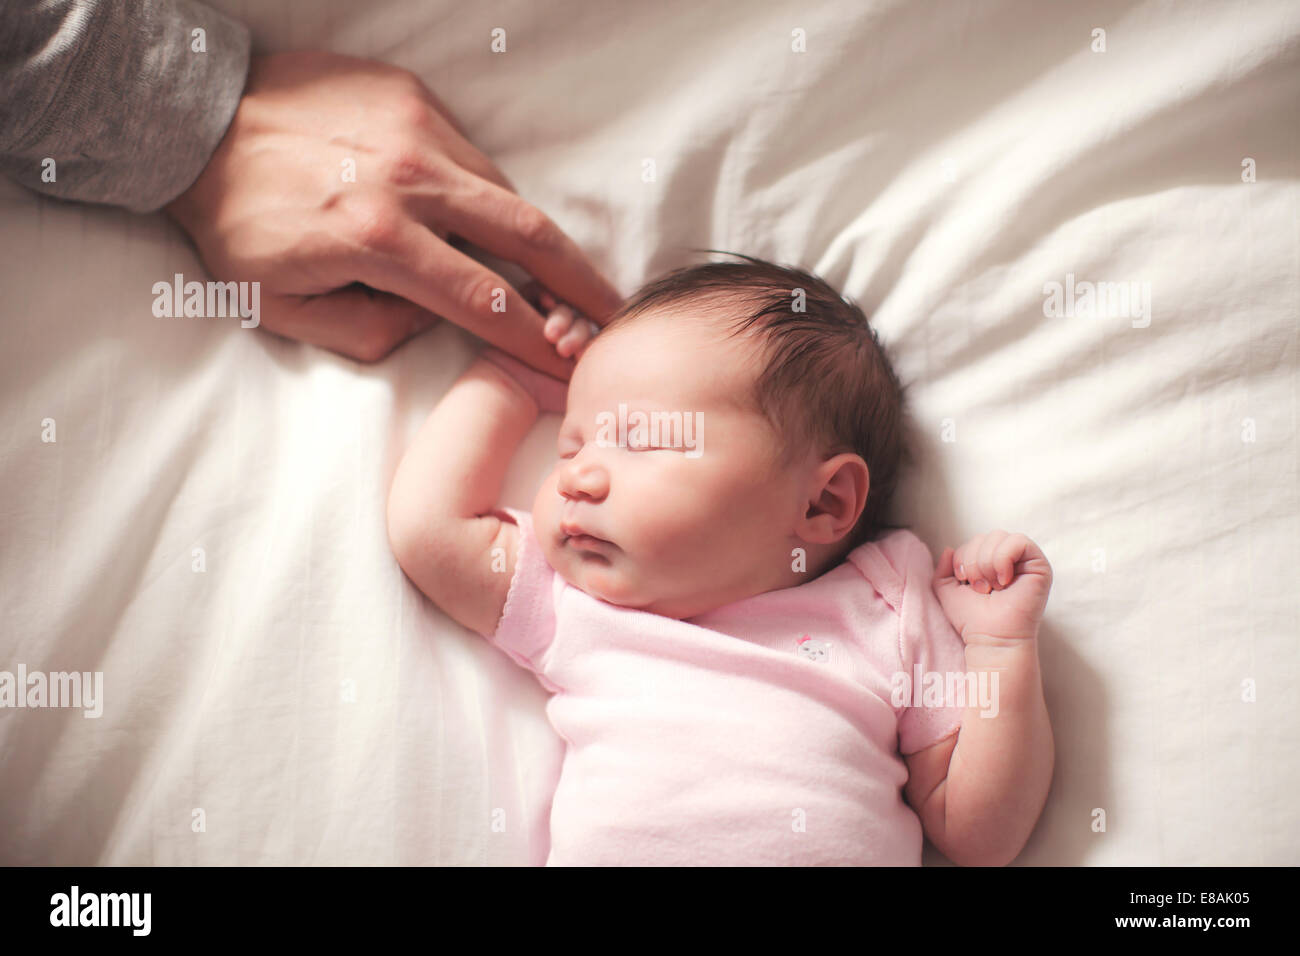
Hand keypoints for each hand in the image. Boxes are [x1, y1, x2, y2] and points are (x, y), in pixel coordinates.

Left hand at [164, 51, 622, 373]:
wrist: (192, 120)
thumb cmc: (234, 221)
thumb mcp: (282, 306)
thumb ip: (369, 331)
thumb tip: (430, 320)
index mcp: (377, 238)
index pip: (485, 300)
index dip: (535, 340)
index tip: (569, 365)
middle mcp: (409, 178)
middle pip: (527, 234)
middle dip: (581, 281)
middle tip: (617, 312)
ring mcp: (415, 129)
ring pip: (505, 192)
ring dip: (536, 239)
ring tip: (559, 273)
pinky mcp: (412, 97)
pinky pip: (473, 155)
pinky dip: (488, 195)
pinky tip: (488, 219)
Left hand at [932, 531, 1051, 641]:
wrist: (991, 638)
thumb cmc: (972, 619)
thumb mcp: (947, 590)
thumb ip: (943, 568)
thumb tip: (948, 548)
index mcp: (991, 562)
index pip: (974, 541)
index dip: (963, 558)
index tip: (966, 582)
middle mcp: (1010, 560)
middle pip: (985, 536)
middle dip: (975, 562)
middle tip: (981, 589)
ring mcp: (1026, 562)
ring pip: (999, 536)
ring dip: (987, 563)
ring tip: (993, 587)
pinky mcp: (1040, 566)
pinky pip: (1019, 541)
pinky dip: (1003, 559)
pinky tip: (1004, 580)